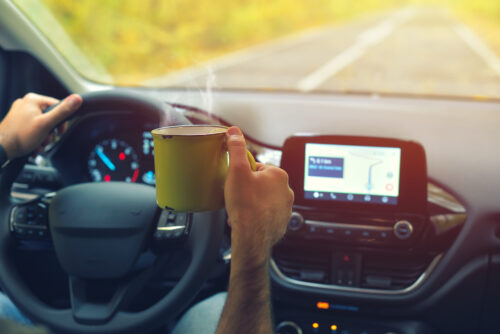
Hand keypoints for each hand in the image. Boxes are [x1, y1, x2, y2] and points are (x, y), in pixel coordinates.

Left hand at [0, 93, 81, 159]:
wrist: (2, 148)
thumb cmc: (20, 136)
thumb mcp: (46, 124)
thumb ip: (62, 112)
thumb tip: (77, 99)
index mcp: (33, 100)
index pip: (57, 106)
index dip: (62, 121)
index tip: (60, 132)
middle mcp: (26, 103)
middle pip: (50, 116)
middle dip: (50, 132)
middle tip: (46, 139)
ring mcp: (20, 113)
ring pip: (42, 124)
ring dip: (44, 136)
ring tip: (38, 143)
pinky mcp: (17, 121)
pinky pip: (33, 128)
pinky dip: (36, 137)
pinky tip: (33, 144)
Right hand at [224, 126, 293, 265]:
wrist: (252, 236)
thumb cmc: (246, 205)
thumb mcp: (237, 170)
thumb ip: (236, 148)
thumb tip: (234, 132)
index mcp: (278, 175)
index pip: (258, 168)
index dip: (244, 174)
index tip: (237, 182)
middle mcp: (287, 190)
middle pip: (261, 184)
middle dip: (248, 190)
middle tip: (237, 197)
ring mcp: (286, 208)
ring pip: (264, 200)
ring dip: (253, 204)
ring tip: (241, 210)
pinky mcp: (282, 223)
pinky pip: (267, 215)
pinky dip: (257, 217)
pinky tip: (247, 220)